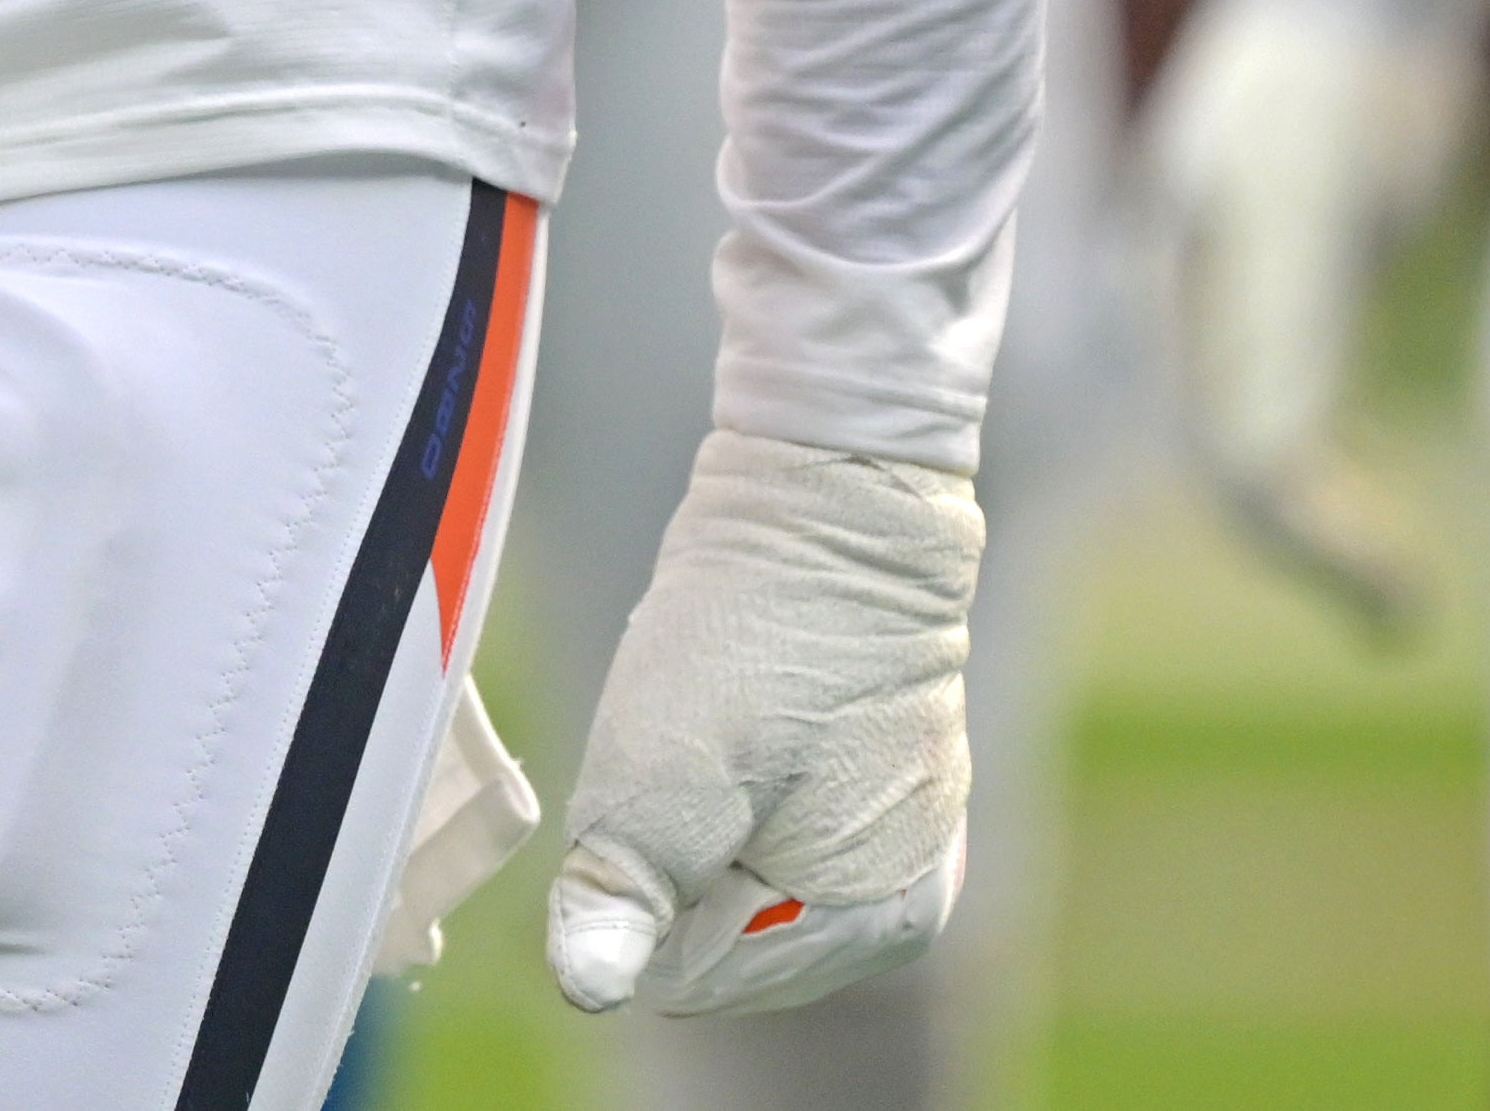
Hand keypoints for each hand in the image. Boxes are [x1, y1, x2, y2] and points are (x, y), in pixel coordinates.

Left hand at [543, 433, 984, 1018]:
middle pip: (719, 933)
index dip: (647, 882)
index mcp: (870, 925)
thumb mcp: (659, 773)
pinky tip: (752, 719)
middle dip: (679, 853)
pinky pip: (768, 823)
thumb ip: (621, 897)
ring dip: (703, 813)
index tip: (676, 780)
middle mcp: (902, 906)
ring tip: (727, 726)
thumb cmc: (753, 635)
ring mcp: (901, 844)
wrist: (831, 499)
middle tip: (698, 747)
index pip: (690, 973)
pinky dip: (733, 782)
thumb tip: (587, 989)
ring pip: (735, 875)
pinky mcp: (881, 787)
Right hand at [1141, 0, 1479, 630]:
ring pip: (1262, 455)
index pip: (1228, 449)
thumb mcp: (1309, 195)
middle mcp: (1187, 313)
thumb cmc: (1330, 81)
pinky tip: (1386, 531)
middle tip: (1406, 618)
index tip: (1394, 588)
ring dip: (1323, 535)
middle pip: (1235, 466)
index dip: (1303, 533)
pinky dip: (1338, 485)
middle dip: (1312, 550)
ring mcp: (1231, 305)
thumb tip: (1268, 471)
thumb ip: (1284, 318)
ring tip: (1401, 610)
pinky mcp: (1288, 299)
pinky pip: (1298, 420)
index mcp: (1172, 295)